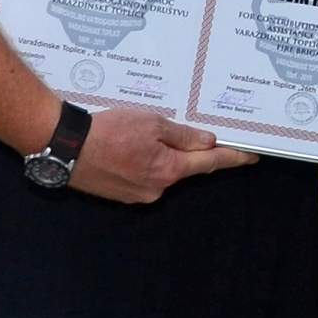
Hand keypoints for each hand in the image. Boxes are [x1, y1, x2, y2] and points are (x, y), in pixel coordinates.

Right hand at [69, 106, 256, 203]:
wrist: (64, 147)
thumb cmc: (109, 131)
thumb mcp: (152, 123)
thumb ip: (182, 135)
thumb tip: (208, 142)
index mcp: (169, 170)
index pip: (210, 164)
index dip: (233, 158)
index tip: (253, 156)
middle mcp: (157, 188)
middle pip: (185, 168)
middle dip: (190, 151)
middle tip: (189, 130)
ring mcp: (137, 194)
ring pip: (162, 171)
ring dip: (163, 155)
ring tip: (144, 135)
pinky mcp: (120, 193)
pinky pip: (143, 175)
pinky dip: (144, 162)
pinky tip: (131, 147)